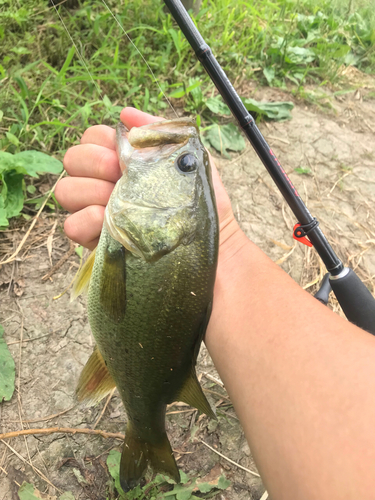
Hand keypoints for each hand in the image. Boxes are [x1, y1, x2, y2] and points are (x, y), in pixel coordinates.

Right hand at [55, 107, 242, 257]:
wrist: (209, 245)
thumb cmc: (201, 202)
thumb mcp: (190, 160)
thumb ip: (161, 132)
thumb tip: (126, 113)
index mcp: (124, 162)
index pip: (93, 137)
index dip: (103, 141)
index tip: (126, 155)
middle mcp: (106, 184)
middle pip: (73, 159)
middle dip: (95, 162)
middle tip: (120, 175)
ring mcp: (98, 212)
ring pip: (66, 190)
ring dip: (89, 191)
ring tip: (115, 200)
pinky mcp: (97, 241)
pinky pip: (71, 226)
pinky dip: (86, 220)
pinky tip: (108, 221)